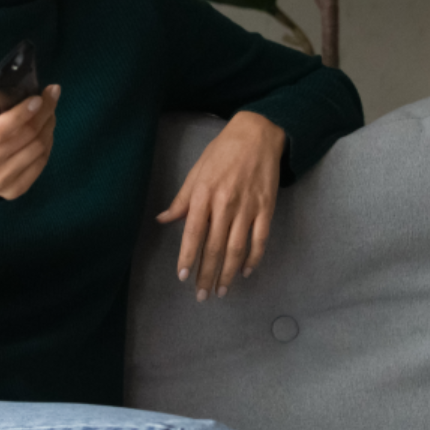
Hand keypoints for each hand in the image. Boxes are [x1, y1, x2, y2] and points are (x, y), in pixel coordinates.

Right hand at [0, 77, 60, 200]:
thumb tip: (5, 83)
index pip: (0, 130)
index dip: (23, 113)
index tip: (38, 98)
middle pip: (24, 138)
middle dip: (43, 114)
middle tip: (51, 97)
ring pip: (36, 150)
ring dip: (49, 127)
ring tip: (49, 113)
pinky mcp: (12, 191)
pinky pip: (41, 164)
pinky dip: (48, 144)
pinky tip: (46, 132)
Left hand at [155, 112, 286, 300]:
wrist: (258, 134)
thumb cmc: (222, 152)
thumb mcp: (196, 172)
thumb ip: (181, 199)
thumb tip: (162, 220)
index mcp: (204, 194)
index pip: (193, 233)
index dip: (188, 257)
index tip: (183, 277)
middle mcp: (225, 203)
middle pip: (215, 247)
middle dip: (207, 274)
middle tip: (201, 296)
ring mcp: (248, 207)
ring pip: (237, 249)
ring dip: (228, 273)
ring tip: (220, 291)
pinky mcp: (266, 208)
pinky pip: (260, 239)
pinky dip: (253, 259)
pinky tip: (245, 272)